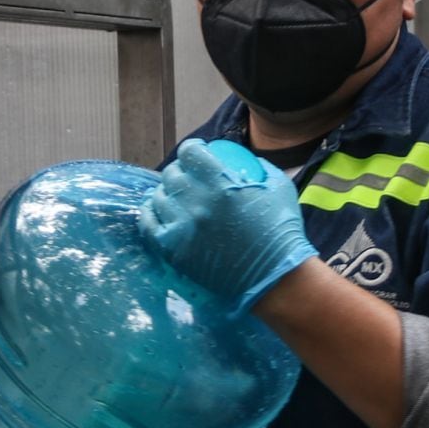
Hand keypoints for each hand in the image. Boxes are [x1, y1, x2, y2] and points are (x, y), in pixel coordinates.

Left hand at [140, 139, 316, 312]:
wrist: (275, 278)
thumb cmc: (281, 232)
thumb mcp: (278, 186)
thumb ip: (257, 167)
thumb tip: (244, 159)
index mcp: (219, 182)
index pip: (189, 152)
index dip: (192, 149)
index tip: (198, 154)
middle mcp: (195, 201)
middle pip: (171, 174)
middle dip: (180, 171)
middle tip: (190, 179)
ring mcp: (181, 226)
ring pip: (158, 197)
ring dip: (168, 194)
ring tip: (179, 199)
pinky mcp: (172, 250)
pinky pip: (148, 224)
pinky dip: (152, 214)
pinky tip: (161, 212)